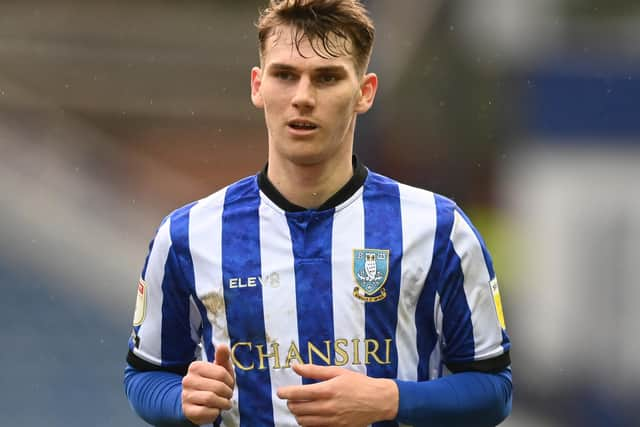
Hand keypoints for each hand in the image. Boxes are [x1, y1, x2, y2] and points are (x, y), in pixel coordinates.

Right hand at [182, 344, 234, 424]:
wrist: (197, 403)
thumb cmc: (212, 384)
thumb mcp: (219, 370)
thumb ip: (222, 357)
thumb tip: (222, 345)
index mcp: (195, 367)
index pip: (221, 373)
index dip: (230, 381)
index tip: (229, 384)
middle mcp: (188, 380)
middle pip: (218, 387)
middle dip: (227, 393)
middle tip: (228, 395)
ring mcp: (186, 395)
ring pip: (211, 399)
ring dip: (223, 403)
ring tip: (224, 403)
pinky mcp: (187, 410)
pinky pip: (206, 412)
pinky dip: (215, 412)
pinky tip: (215, 409)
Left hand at [277, 364, 398, 426]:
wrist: (378, 401)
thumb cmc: (358, 383)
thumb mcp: (337, 372)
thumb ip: (314, 370)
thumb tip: (296, 366)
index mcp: (328, 390)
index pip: (299, 394)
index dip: (286, 393)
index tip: (280, 392)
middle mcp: (328, 407)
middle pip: (298, 409)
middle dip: (291, 403)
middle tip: (292, 398)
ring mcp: (332, 420)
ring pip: (304, 422)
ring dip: (298, 414)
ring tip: (301, 407)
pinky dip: (308, 423)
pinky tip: (312, 416)